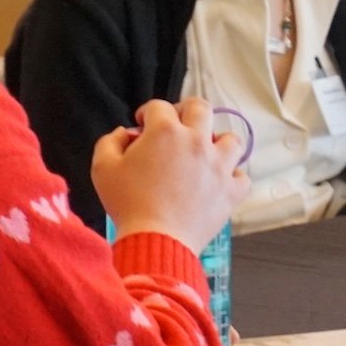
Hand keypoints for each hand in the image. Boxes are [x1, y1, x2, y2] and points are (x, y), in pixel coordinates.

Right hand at [92, 97, 249, 251]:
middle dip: (186, 112)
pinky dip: (232, 176)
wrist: (156, 239)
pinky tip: (218, 181)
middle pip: (201, 108)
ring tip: (203, 154)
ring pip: (231, 139)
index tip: (143, 125)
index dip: (148, 112)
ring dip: (217, 142)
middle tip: (176, 127)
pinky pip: (242, 176)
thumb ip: (110, 141)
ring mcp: (220, 165)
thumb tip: (125, 133)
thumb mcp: (103, 168)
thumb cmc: (127, 203)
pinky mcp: (232, 190)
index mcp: (166, 131)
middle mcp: (197, 141)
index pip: (159, 106)